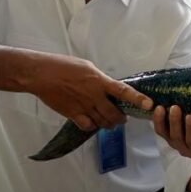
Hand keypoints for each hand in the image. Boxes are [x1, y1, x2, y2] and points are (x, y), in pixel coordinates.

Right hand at [22, 52, 150, 130]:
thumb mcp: (88, 67)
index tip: (149, 105)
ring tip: (109, 121)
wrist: (41, 74)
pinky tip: (91, 122)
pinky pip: (88, 126)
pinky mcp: (72, 114)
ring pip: (102, 122)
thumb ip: (100, 79)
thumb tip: (108, 87)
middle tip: (123, 118)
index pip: (123, 91)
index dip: (138, 99)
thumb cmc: (63, 66)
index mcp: (100, 81)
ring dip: (109, 123)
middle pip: (114, 114)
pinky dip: (92, 126)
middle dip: (121, 118)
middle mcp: (94, 96)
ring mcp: (83, 106)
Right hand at [152, 104, 190, 163]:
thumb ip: (180, 111)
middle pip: (175, 136)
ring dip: (190, 129)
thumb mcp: (187, 123)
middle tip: (175, 107)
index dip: (158, 120)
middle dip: (174, 122)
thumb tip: (173, 87)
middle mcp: (183, 146)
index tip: (158, 107)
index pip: (161, 131)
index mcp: (174, 138)